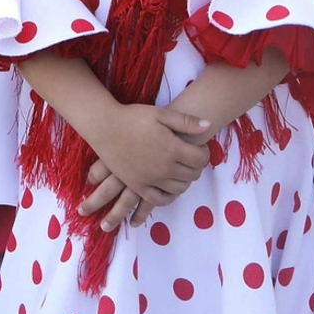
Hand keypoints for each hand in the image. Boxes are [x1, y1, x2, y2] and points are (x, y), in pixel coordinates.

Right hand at [78, 105, 214, 228]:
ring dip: (185, 182)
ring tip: (182, 172)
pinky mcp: (138, 185)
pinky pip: (159, 199)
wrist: (105, 127)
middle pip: (192, 175)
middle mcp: (165, 167)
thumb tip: (208, 126)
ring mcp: (151, 179)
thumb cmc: (133, 117)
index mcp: (173, 148)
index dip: (204, 154)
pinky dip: (168, 197)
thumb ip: (186, 122)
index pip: (200, 159)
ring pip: (178, 189)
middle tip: (192, 159)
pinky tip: (169, 190)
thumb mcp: (161, 114)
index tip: (200, 148)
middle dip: (196, 168)